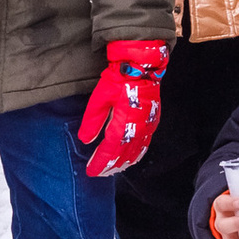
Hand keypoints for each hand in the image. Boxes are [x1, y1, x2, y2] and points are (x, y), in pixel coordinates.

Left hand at [78, 38, 168, 176]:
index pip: (110, 151)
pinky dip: (136, 155)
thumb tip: (86, 140)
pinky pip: (145, 145)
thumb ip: (93, 121)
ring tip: (113, 169)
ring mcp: (148, 127)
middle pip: (124, 156)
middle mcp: (137, 129)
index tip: (91, 171)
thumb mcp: (100, 98)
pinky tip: (131, 157)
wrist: (141, 66)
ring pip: (136, 153)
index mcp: (123, 124)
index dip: (100, 163)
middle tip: (100, 172)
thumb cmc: (119, 80)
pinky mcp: (153, 122)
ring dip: (124, 163)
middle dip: (111, 166)